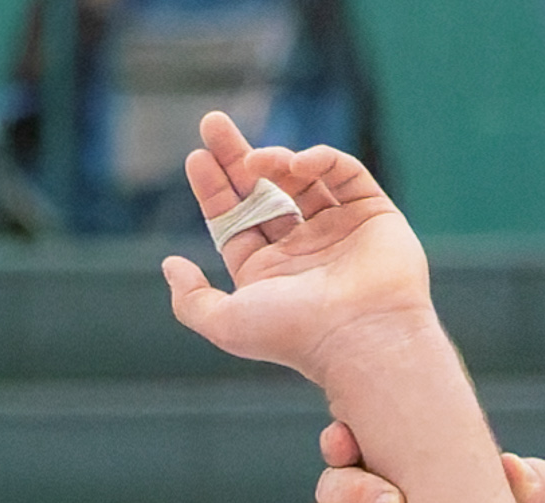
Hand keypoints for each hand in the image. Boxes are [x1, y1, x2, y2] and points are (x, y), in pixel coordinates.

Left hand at [164, 114, 431, 386]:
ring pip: (303, 178)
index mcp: (270, 273)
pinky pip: (345, 174)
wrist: (362, 337)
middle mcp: (304, 250)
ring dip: (275, 160)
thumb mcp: (226, 324)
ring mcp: (339, 230)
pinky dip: (322, 160)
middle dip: (236, 157)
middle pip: (264, 190)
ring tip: (254, 160)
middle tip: (211, 122)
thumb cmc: (295, 333)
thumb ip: (190, 300)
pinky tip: (297, 164)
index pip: (236, 219)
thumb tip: (170, 265)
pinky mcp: (374, 214)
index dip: (214, 189)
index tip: (196, 158)